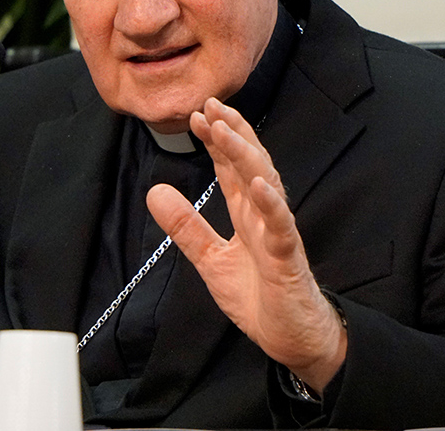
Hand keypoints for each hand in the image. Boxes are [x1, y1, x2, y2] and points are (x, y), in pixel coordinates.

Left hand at [146, 97, 346, 392]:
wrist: (290, 339)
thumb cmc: (258, 295)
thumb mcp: (210, 258)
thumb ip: (186, 226)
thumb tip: (154, 191)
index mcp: (246, 214)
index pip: (231, 168)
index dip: (216, 140)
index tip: (197, 114)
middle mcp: (264, 215)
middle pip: (250, 164)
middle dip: (232, 133)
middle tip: (211, 105)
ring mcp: (278, 234)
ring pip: (266, 185)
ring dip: (246, 156)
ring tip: (226, 130)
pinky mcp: (287, 260)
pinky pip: (281, 228)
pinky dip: (271, 205)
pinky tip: (260, 184)